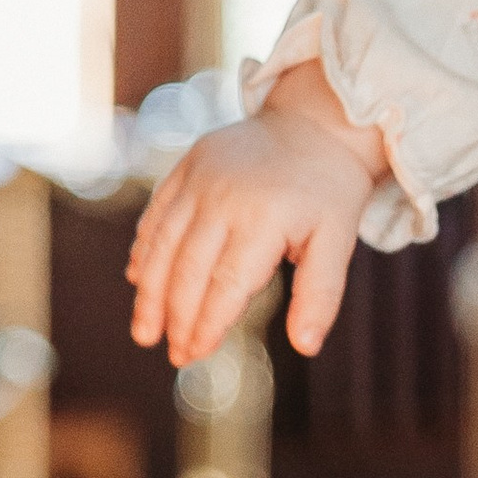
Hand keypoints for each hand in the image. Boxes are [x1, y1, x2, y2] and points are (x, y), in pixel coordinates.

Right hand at [127, 71, 387, 363]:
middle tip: (173, 355)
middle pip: (187, 269)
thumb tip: (306, 346)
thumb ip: (320, 294)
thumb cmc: (328, 192)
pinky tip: (139, 279)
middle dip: (175, 317)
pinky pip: (158, 212)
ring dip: (149, 292)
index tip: (193, 354)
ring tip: (144, 331)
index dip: (206, 323)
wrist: (316, 122)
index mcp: (264, 219)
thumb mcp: (338, 241)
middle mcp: (224, 197)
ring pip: (162, 243)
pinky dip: (146, 248)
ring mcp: (200, 178)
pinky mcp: (188, 165)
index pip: (225, 284)